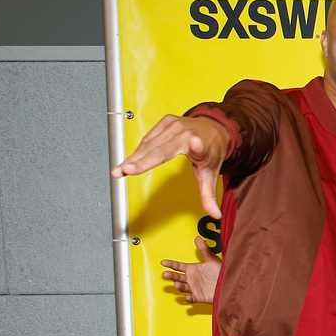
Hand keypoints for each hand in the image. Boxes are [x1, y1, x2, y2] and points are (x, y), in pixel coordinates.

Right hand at [111, 114, 230, 217]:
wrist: (213, 128)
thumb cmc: (210, 149)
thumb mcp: (211, 173)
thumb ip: (209, 194)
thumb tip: (215, 214)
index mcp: (199, 144)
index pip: (196, 149)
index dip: (196, 147)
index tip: (194, 143)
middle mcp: (185, 132)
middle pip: (159, 149)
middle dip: (140, 161)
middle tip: (123, 171)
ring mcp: (174, 124)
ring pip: (149, 143)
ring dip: (133, 158)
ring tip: (120, 170)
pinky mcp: (166, 121)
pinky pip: (149, 138)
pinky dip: (138, 150)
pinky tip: (131, 160)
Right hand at [160, 236, 221, 303]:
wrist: (229, 282)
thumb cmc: (220, 271)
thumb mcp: (212, 259)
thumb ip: (204, 249)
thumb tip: (197, 238)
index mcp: (192, 269)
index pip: (178, 266)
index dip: (171, 264)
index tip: (163, 262)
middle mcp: (191, 279)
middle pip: (178, 277)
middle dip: (171, 276)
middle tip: (165, 274)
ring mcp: (194, 288)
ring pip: (183, 287)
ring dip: (179, 286)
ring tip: (176, 284)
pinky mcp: (200, 297)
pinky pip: (193, 299)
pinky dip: (190, 299)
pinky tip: (188, 297)